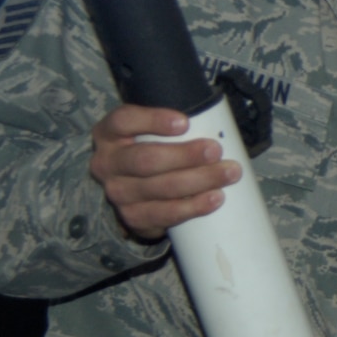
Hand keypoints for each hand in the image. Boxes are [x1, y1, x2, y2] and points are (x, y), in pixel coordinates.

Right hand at [88, 105, 239, 241]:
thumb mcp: (153, 131)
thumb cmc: (154, 148)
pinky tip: (214, 199)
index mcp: (110, 133)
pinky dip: (192, 207)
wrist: (137, 189)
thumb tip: (219, 123)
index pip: (124, 120)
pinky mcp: (133, 216)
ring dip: (199, 181)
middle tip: (216, 151)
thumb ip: (175, 126)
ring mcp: (117, 192)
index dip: (153, 120)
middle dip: (185, 156)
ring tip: (228, 173)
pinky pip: (164, 214)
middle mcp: (108, 163)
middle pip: (145, 159)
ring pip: (159, 188)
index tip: (185, 123)